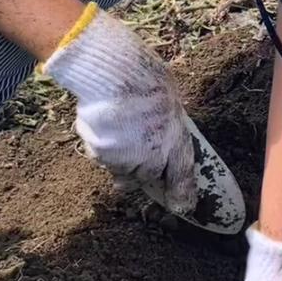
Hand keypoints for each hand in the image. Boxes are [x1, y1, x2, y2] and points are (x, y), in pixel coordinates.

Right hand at [44, 5, 195, 214]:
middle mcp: (149, 160)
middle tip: (138, 143)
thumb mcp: (171, 104)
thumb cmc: (145, 81)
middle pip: (145, 178)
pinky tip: (104, 124)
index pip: (180, 180)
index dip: (181, 195)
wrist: (113, 74)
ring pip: (120, 168)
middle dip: (142, 168)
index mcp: (174, 145)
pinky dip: (102, 146)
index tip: (183, 205)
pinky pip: (101, 156)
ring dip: (120, 157)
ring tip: (118, 127)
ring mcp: (121, 160)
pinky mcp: (98, 154)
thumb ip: (171, 131)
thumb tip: (168, 143)